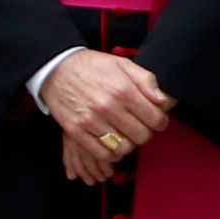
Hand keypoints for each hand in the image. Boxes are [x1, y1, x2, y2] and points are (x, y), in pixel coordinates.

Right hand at [44, 48, 171, 186]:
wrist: (56, 68)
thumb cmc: (92, 66)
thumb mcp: (123, 64)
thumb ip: (146, 80)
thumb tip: (163, 100)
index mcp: (123, 90)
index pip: (155, 119)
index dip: (160, 121)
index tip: (155, 120)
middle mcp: (109, 107)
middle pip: (142, 136)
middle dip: (146, 133)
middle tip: (140, 126)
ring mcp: (91, 121)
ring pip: (124, 148)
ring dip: (129, 144)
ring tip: (125, 134)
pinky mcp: (76, 131)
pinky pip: (102, 154)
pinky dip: (112, 153)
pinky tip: (112, 143)